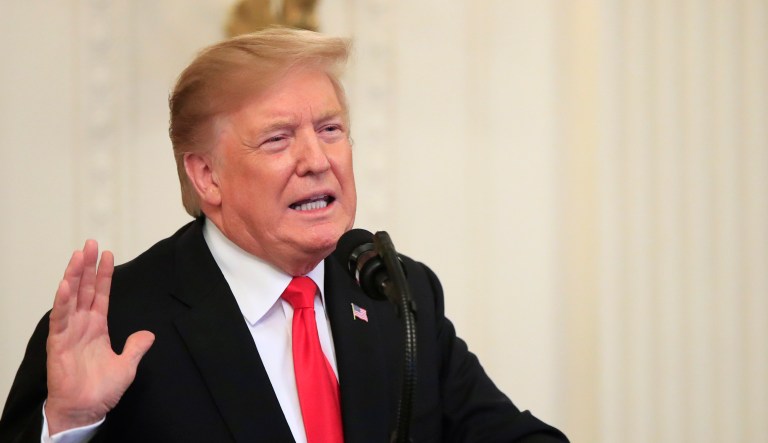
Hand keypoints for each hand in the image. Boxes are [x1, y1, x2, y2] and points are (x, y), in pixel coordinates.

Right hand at [44, 240, 154, 434]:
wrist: (86, 410)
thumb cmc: (101, 390)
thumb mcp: (127, 365)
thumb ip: (136, 347)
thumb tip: (148, 334)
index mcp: (97, 327)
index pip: (101, 294)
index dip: (104, 275)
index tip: (107, 254)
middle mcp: (82, 325)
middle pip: (84, 289)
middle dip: (87, 266)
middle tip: (90, 244)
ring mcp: (69, 332)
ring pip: (71, 298)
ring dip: (74, 276)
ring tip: (78, 255)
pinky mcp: (58, 343)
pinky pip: (60, 318)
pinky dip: (62, 301)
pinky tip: (65, 284)